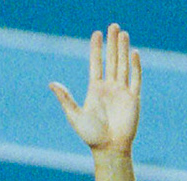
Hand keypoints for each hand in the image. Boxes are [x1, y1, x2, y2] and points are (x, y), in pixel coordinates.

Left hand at [50, 25, 139, 152]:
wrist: (109, 149)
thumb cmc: (91, 136)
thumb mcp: (74, 115)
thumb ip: (65, 98)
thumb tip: (52, 83)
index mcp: (95, 89)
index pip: (96, 64)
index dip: (96, 49)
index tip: (96, 34)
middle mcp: (109, 87)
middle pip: (111, 60)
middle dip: (112, 43)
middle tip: (112, 26)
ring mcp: (122, 92)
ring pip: (123, 65)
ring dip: (123, 49)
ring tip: (122, 33)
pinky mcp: (133, 98)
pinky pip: (135, 79)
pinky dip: (135, 66)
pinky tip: (133, 53)